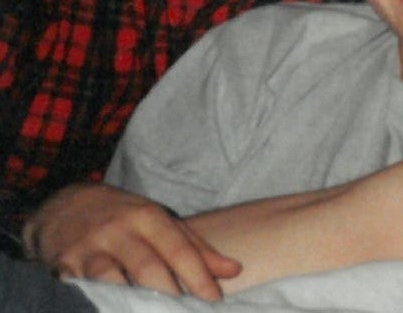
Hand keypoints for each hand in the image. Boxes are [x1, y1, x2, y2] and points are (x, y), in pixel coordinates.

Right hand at [26, 182, 241, 297]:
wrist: (63, 206)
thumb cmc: (123, 217)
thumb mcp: (159, 221)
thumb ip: (195, 247)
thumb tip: (233, 271)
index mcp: (147, 217)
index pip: (177, 249)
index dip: (197, 276)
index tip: (214, 300)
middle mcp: (117, 231)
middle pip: (146, 267)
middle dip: (168, 294)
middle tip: (183, 312)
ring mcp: (87, 250)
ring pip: (109, 281)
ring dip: (130, 302)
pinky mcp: (62, 268)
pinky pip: (80, 291)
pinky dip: (97, 303)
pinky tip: (111, 309)